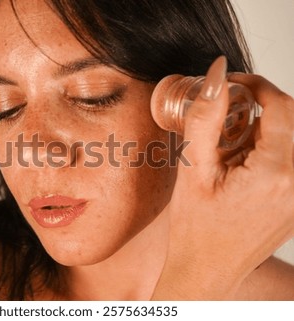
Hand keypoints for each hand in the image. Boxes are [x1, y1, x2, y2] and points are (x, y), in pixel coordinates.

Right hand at [152, 57, 293, 299]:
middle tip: (225, 117)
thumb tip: (217, 73)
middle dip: (260, 108)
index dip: (254, 86)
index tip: (230, 86)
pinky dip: (271, 148)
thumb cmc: (196, 228)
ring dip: (264, 129)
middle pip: (292, 118)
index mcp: (277, 172)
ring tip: (231, 148)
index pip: (281, 106)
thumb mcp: (194, 169)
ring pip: (293, 136)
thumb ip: (205, 117)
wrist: (206, 269)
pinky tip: (243, 165)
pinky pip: (293, 157)